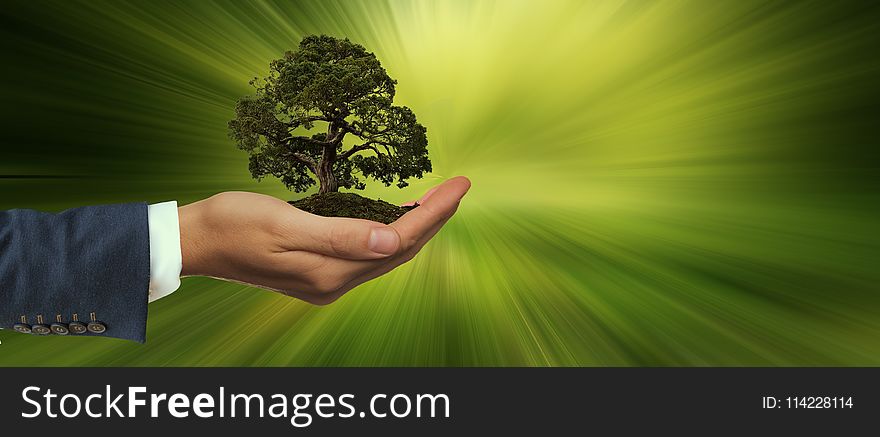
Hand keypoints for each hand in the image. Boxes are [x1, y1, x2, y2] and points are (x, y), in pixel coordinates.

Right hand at [177, 176, 470, 303]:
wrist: (197, 241)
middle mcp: (335, 282)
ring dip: (416, 226)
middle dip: (434, 218)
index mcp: (330, 272)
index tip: (460, 185)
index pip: (399, 241)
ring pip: (387, 254)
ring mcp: (327, 281)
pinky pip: (369, 254)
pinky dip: (391, 233)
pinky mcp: (319, 273)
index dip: (434, 213)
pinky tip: (397, 215)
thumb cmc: (234, 224)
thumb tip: (393, 241)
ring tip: (439, 198)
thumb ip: (340, 235)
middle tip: (459, 186)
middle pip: (400, 251)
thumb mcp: (285, 223)